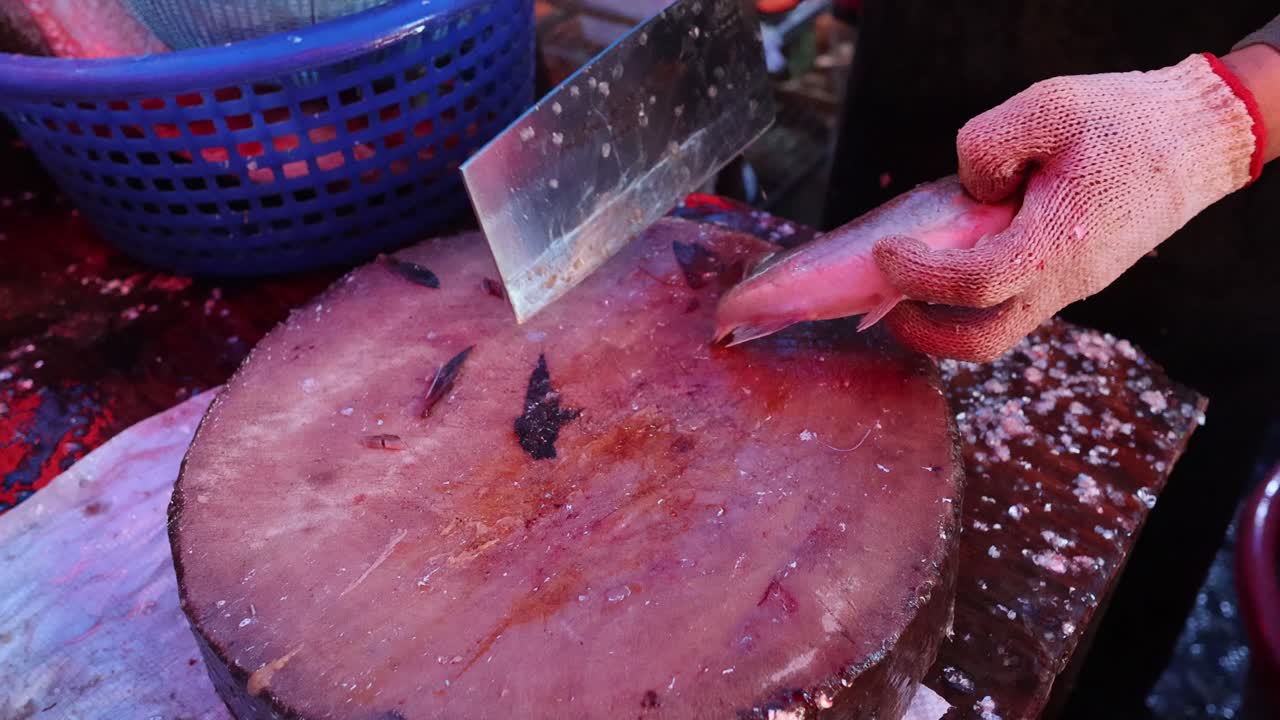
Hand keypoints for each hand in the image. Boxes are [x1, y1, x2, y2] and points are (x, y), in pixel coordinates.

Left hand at [870, 51, 1274, 361]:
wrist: (1198, 141)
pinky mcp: (1072, 278)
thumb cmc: (1126, 121)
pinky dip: (974, 293)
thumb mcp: (1048, 106)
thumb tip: (968, 190)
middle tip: (885, 299)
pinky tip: (956, 251)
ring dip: (946, 315)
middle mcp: (1064, 281)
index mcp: (1057, 245)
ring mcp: (1071, 286)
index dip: (918, 275)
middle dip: (923, 332)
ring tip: (912, 272)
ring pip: (998, 328)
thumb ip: (989, 144)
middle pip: (982, 341)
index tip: (885, 251)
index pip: (973, 284)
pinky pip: (1015, 302)